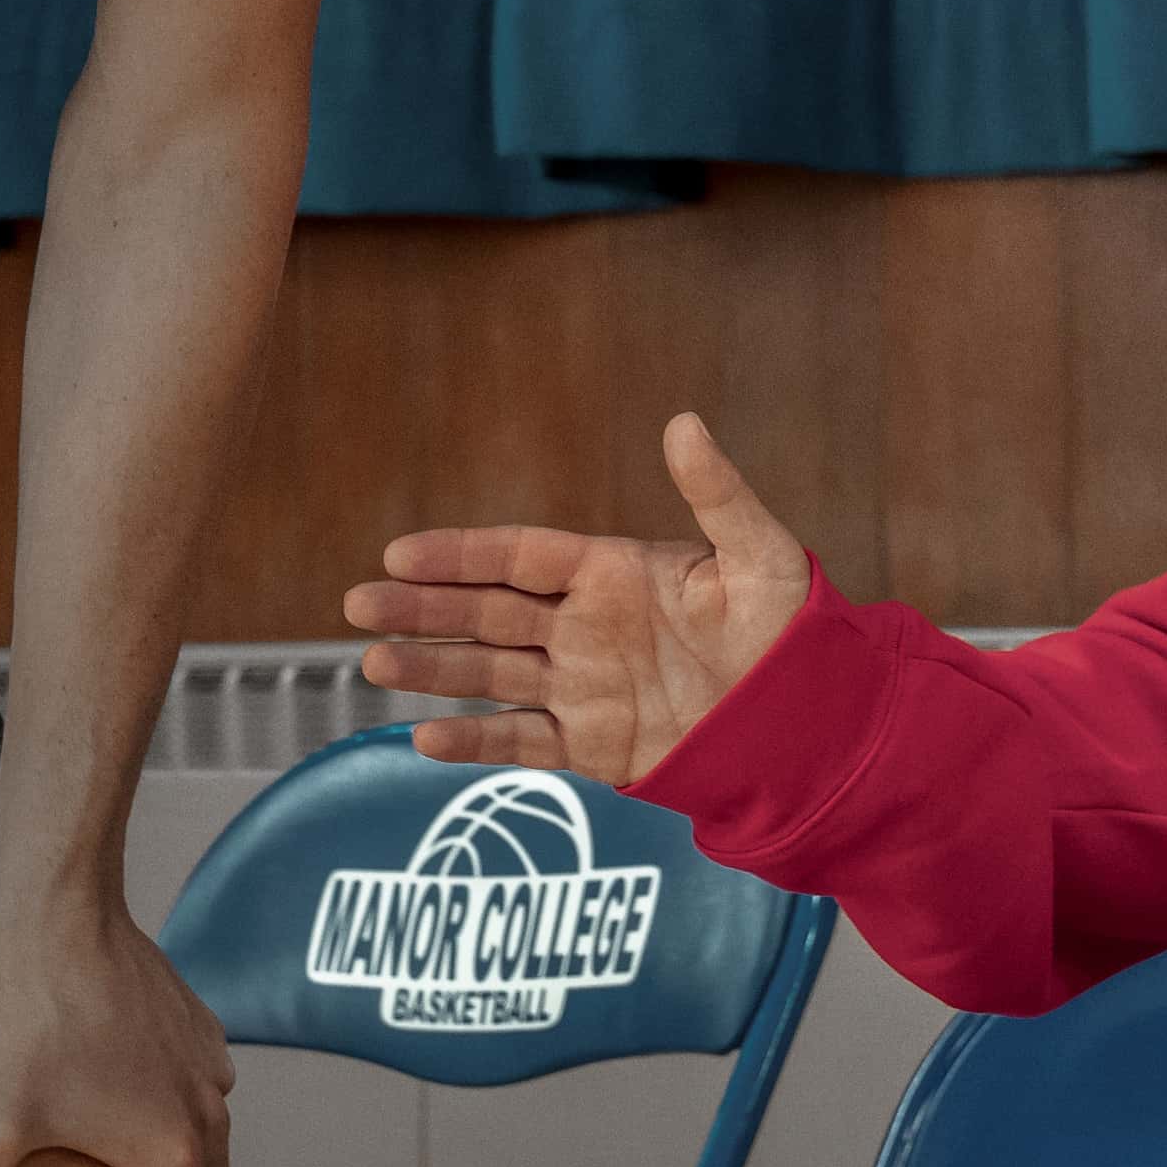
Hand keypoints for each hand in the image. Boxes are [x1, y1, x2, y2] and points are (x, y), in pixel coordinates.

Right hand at [348, 412, 818, 782]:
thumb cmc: (790, 629)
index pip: (518, 556)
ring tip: (372, 661)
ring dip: (431, 669)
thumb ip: (717, 494)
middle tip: (357, 602)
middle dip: (422, 607)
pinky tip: (423, 738)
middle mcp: (582, 627)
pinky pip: (521, 742)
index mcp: (611, 572)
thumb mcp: (758, 554)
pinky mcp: (590, 745)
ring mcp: (580, 687)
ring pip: (489, 674)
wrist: (809, 718)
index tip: (400, 553)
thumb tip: (684, 422)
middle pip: (486, 613)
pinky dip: (474, 743)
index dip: (460, 554)